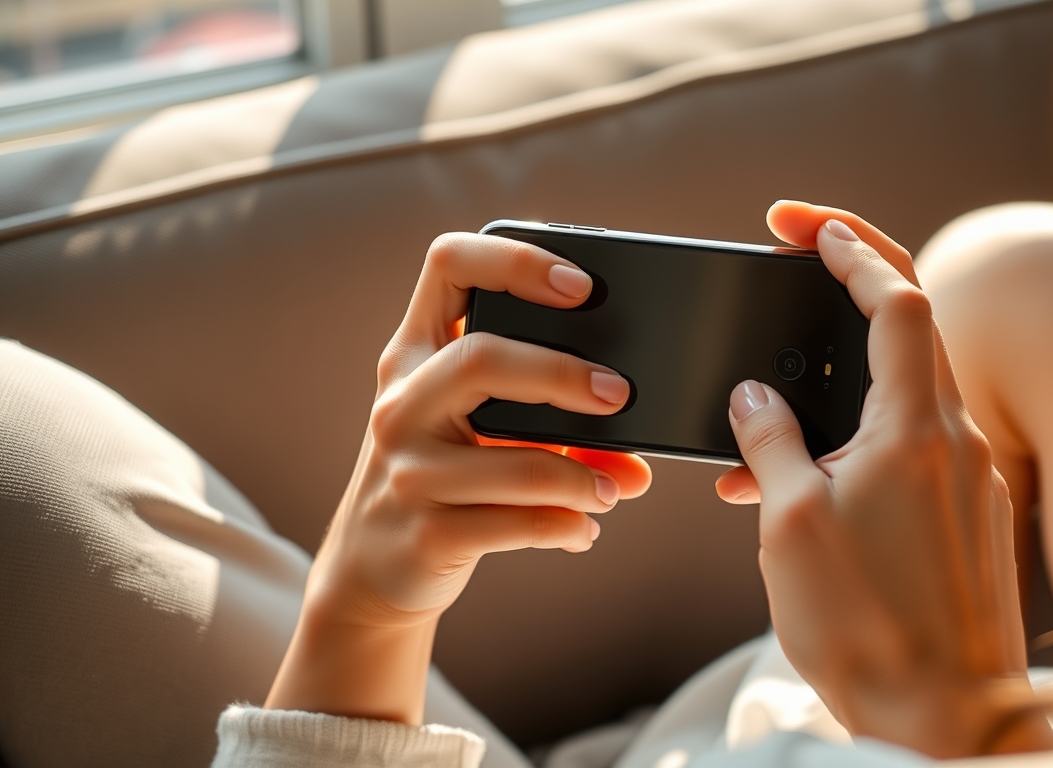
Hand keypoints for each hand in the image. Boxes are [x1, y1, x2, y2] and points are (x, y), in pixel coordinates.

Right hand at [266, 233, 651, 722]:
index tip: (581, 287)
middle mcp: (402, 402)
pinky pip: (516, 524)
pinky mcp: (425, 534)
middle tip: (618, 396)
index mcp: (416, 353)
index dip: (516, 261)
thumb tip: (637, 462)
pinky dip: (565, 525)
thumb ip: (559, 432)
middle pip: (481, 358)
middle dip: (563, 374)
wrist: (371, 572)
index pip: (448, 264)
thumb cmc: (443, 481)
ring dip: (580, 477)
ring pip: (514, 462)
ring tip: (612, 488)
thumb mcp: (481, 437)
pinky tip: (584, 528)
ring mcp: (407, 470)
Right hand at [716, 202, 1052, 756]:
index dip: (854, 249)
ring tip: (766, 433)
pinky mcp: (970, 517)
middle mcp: (959, 442)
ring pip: (902, 398)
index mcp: (916, 431)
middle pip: (911, 331)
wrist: (947, 721)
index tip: (809, 226)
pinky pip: (912, 450)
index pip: (898, 300)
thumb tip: (754, 396)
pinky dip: (859, 444)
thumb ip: (769, 444)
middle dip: (850, 292)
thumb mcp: (790, 527)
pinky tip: (807, 488)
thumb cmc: (871, 631)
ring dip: (839, 392)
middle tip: (798, 269)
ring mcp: (971, 479)